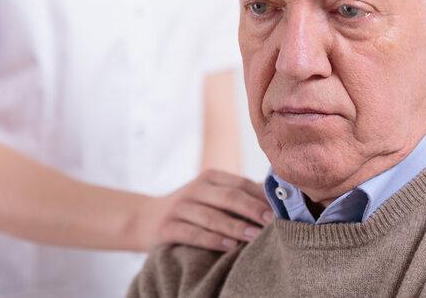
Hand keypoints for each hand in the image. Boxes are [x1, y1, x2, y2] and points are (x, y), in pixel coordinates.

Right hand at [134, 169, 274, 251]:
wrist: (144, 218)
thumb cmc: (191, 209)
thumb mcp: (211, 196)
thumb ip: (238, 196)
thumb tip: (277, 201)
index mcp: (210, 177)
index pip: (240, 183)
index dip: (261, 196)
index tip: (281, 209)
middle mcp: (195, 188)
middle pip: (228, 197)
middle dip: (252, 209)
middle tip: (272, 222)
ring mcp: (179, 207)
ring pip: (211, 216)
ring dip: (235, 227)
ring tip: (254, 237)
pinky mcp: (167, 227)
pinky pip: (192, 233)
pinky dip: (212, 240)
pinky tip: (228, 247)